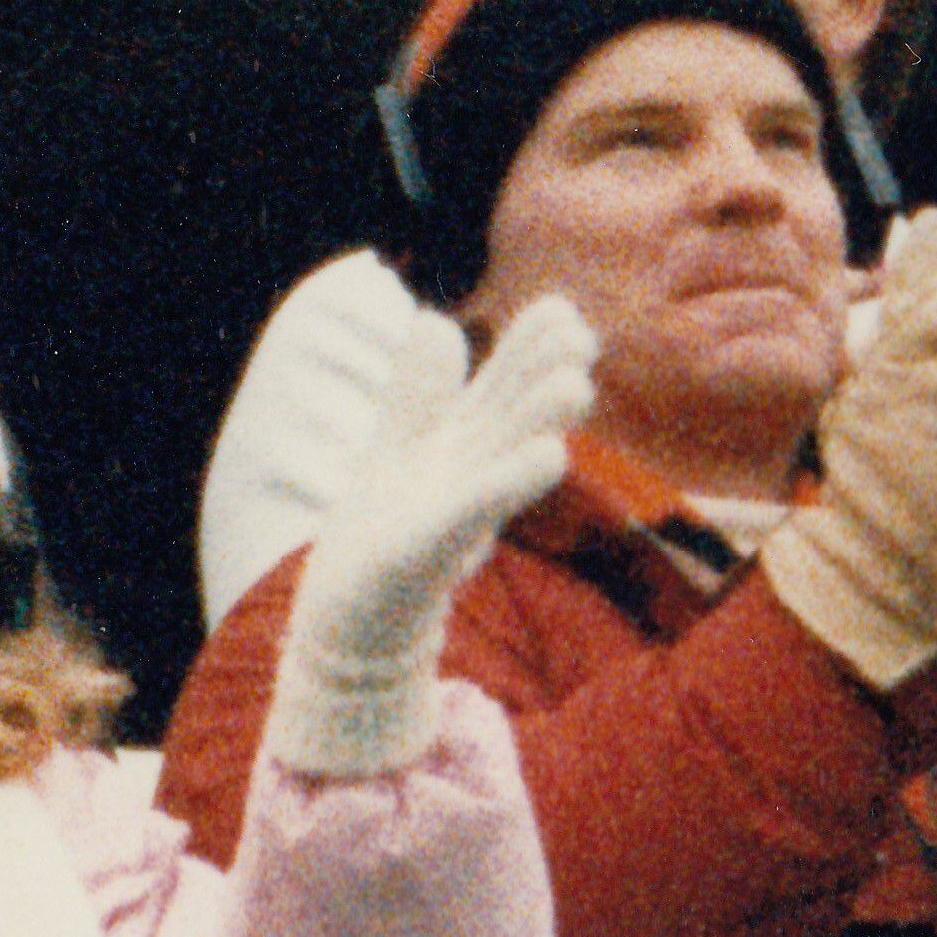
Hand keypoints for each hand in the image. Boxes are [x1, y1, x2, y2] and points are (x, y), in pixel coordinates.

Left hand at [268, 290, 596, 777]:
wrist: (353, 623)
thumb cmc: (384, 538)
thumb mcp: (400, 449)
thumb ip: (421, 390)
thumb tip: (439, 321)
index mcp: (464, 446)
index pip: (504, 387)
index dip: (531, 348)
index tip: (564, 312)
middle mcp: (472, 477)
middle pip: (514, 418)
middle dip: (546, 378)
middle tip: (583, 340)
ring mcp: (454, 517)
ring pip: (504, 460)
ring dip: (540, 423)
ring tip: (576, 386)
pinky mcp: (426, 552)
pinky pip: (473, 511)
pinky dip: (507, 482)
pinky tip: (551, 457)